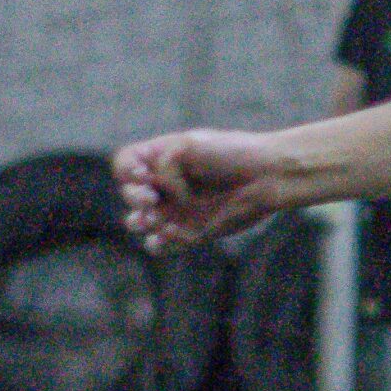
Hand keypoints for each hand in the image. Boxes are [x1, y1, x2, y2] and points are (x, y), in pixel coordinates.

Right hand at [113, 129, 285, 251]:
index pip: (126, 164)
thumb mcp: (188, 146)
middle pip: (129, 194)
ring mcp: (175, 210)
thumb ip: (163, 165)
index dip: (127, 171)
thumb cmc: (230, 153)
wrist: (265, 175)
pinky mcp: (190, 233)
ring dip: (139, 222)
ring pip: (139, 223)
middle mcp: (164, 184)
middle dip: (133, 196)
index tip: (144, 174)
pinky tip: (172, 233)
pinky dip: (161, 242)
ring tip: (153, 218)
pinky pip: (162, 245)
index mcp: (161, 158)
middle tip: (151, 199)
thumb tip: (162, 197)